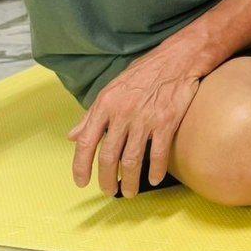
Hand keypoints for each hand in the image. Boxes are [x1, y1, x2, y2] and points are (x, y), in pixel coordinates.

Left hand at [67, 41, 199, 196]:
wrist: (178, 58)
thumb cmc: (145, 72)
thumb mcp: (112, 88)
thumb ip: (91, 115)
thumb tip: (72, 136)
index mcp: (106, 104)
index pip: (86, 141)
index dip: (80, 166)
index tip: (81, 182)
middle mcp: (123, 113)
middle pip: (109, 156)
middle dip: (106, 180)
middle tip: (109, 191)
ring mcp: (145, 119)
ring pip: (132, 160)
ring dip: (130, 181)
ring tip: (129, 191)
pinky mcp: (167, 122)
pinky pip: (158, 154)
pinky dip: (156, 171)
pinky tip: (154, 179)